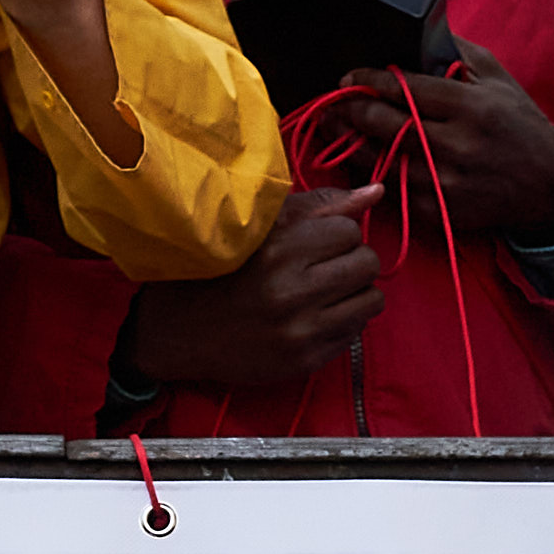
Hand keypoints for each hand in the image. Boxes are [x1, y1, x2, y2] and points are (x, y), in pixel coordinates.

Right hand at [119, 189, 384, 389]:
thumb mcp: (263, 226)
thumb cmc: (222, 269)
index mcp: (281, 250)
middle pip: (368, 264)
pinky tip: (312, 318)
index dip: (336, 234)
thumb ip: (322, 205)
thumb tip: (375, 191)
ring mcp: (301, 332)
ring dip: (354, 294)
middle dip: (352, 261)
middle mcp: (293, 292)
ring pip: (371, 302)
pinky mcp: (304, 361)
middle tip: (325, 268)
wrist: (178, 330)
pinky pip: (354, 335)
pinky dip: (341, 323)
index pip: (351, 231)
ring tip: (324, 293)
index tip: (315, 243)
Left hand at [301, 54, 553, 250]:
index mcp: (470, 107)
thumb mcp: (497, 79)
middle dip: (352, 108)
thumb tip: (417, 33)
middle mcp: (456, 146)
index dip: (369, 79)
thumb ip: (455, 53)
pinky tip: (357, 154)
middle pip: (385, 123)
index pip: (405, 88)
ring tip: (334, 122)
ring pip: (380, 158)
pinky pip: (390, 188)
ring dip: (349, 139)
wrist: (546, 186)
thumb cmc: (519, 126)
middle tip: (336, 98)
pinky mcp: (438, 211)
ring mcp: (444, 183)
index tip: (351, 74)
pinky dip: (369, 170)